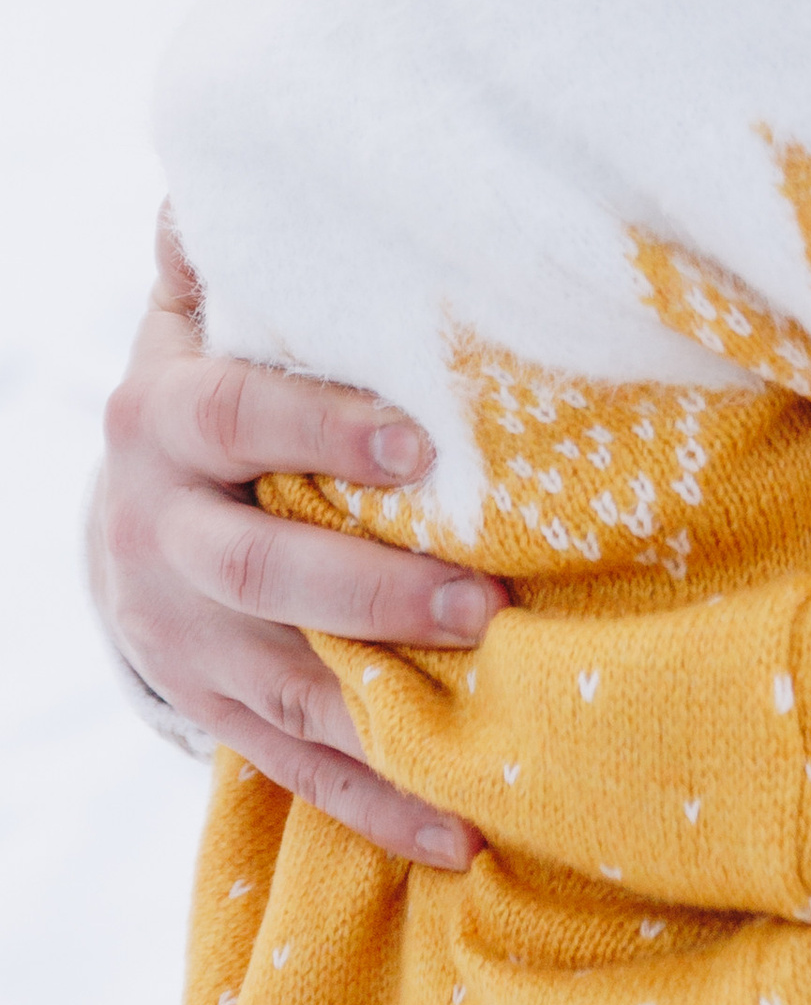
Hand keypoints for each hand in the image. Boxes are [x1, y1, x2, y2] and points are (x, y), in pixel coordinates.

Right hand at [89, 214, 500, 868]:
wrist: (126, 518)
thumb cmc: (211, 388)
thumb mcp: (200, 312)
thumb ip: (221, 250)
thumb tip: (217, 173)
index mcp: (162, 421)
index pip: (235, 419)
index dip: (321, 429)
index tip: (421, 442)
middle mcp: (162, 539)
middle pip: (258, 574)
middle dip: (370, 592)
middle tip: (484, 600)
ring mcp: (186, 643)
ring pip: (282, 688)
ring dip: (386, 713)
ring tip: (489, 724)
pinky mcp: (217, 716)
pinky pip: (299, 773)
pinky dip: (379, 808)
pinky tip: (461, 831)